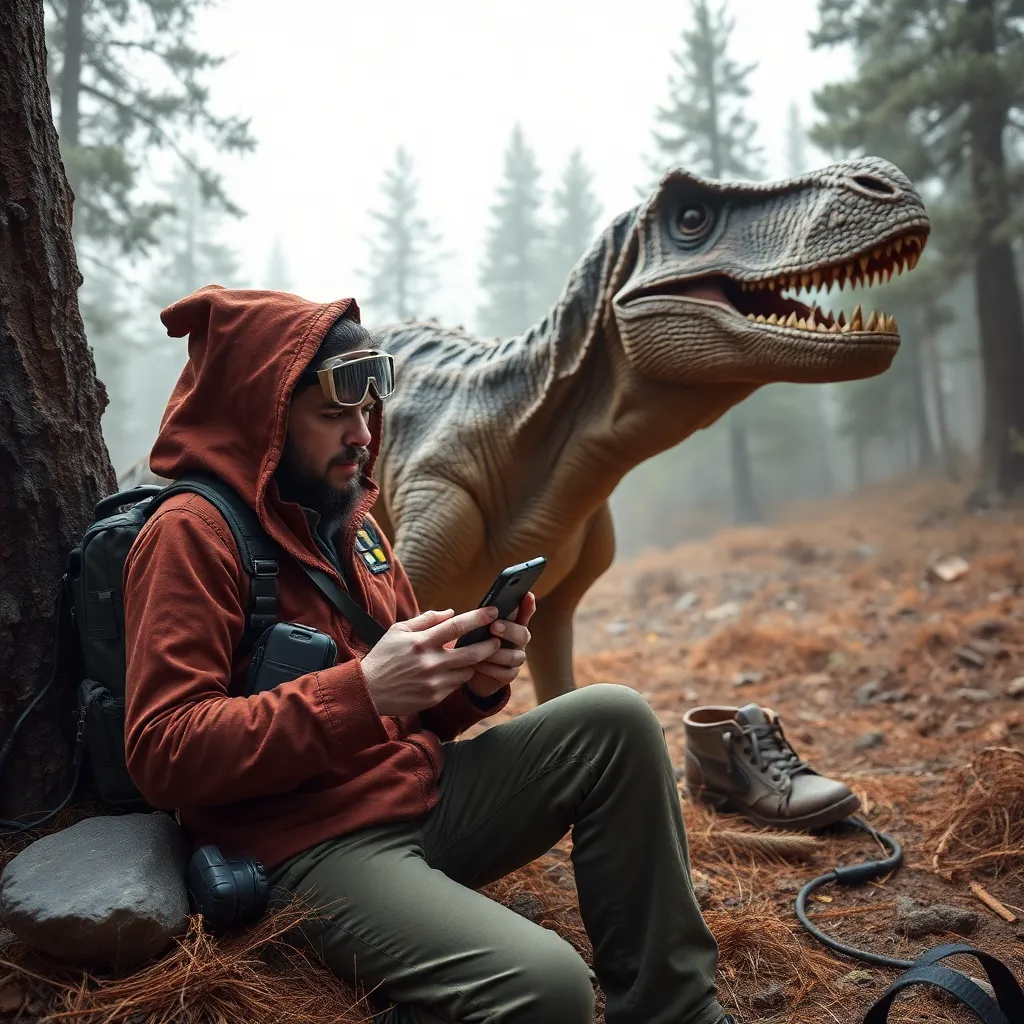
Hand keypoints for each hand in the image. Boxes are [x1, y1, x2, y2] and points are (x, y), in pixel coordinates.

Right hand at [360, 606, 502, 715]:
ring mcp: (433, 682)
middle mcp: (430, 662)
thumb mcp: (398, 631)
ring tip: (474, 656)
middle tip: (497, 639)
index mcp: (421, 641)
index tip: (494, 611)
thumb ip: (426, 619)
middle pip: (472, 653)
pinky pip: (457, 685)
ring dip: (474, 663)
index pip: (457, 626)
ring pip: (467, 670)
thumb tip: (450, 612)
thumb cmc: (384, 657)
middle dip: (490, 645)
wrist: (368, 690)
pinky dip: (459, 676)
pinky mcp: (434, 697)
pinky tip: (455, 670)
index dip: (479, 618)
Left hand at [465, 592, 536, 699]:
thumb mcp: (476, 629)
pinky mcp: (509, 674)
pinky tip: (477, 665)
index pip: (525, 612)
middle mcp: (518, 641)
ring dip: (496, 653)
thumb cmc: (474, 644)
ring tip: (479, 650)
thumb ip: (483, 618)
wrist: (470, 673)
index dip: (528, 605)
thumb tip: (484, 607)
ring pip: (515, 656)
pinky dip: (490, 668)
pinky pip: (506, 672)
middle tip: (494, 627)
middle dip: (509, 630)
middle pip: (523, 634)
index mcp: (511, 625)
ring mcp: (516, 658)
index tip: (527, 595)